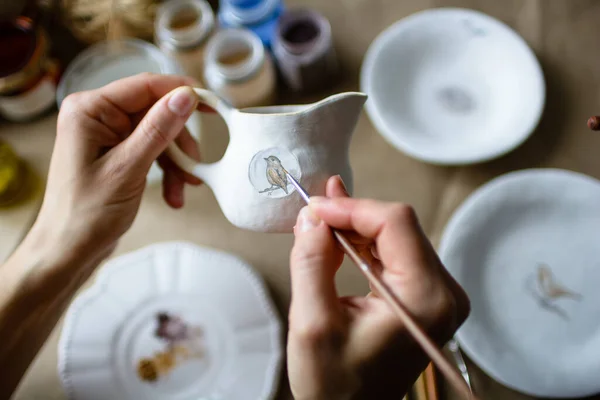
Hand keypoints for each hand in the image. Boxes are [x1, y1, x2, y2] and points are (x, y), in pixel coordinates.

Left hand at [34, 73, 202, 266]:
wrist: (68, 251)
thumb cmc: (85, 215)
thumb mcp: (127, 169)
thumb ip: (157, 129)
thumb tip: (186, 96)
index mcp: (89, 110)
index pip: (145, 86)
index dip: (182, 92)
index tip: (213, 104)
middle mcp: (97, 116)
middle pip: (156, 111)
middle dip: (180, 140)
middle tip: (197, 163)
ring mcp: (107, 135)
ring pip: (159, 133)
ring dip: (176, 161)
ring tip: (185, 186)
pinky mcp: (117, 153)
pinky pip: (152, 150)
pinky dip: (167, 170)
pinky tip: (174, 194)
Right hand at [287, 176, 469, 399]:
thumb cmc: (335, 385)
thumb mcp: (312, 323)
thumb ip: (312, 262)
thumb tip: (312, 216)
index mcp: (425, 299)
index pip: (395, 222)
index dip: (352, 207)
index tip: (315, 208)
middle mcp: (443, 292)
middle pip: (398, 225)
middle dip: (352, 214)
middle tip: (313, 211)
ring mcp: (438, 294)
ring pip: (396, 234)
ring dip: (356, 226)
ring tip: (319, 224)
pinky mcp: (425, 296)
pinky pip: (395, 253)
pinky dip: (364, 243)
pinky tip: (338, 241)